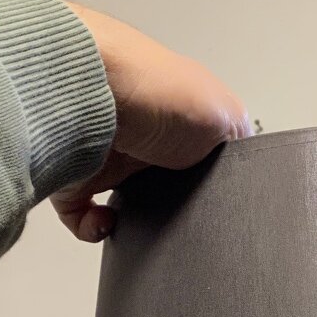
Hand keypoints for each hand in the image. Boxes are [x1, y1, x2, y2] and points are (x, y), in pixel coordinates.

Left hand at [51, 2, 250, 241]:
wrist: (94, 89)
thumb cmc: (160, 91)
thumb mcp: (228, 114)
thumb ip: (238, 139)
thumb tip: (242, 160)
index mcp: (178, 117)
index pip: (196, 151)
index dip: (208, 176)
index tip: (215, 198)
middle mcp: (142, 134)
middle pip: (159, 181)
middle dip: (170, 203)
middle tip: (181, 214)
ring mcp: (106, 155)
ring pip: (122, 201)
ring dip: (135, 217)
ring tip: (146, 222)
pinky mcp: (73, 175)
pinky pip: (80, 215)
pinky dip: (94, 227)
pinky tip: (108, 221)